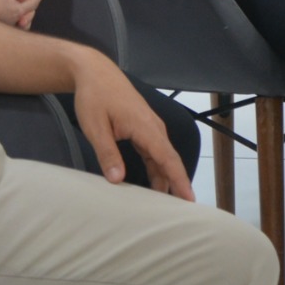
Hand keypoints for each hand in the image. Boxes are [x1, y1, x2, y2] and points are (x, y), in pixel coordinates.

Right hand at [0, 0, 46, 28]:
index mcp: (17, 10)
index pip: (32, 3)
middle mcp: (12, 21)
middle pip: (27, 13)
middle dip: (32, 6)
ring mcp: (3, 26)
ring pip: (18, 20)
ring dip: (24, 13)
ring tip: (25, 7)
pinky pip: (9, 24)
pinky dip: (14, 18)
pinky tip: (9, 14)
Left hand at [69, 53, 194, 196]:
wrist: (95, 72)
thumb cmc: (95, 97)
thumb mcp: (96, 128)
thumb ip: (108, 154)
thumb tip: (117, 180)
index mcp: (146, 128)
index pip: (168, 159)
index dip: (179, 180)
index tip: (189, 200)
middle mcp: (154, 128)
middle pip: (169, 161)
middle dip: (177, 184)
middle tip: (180, 211)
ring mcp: (150, 128)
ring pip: (162, 158)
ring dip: (165, 178)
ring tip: (166, 204)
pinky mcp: (143, 128)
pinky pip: (155, 152)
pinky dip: (157, 169)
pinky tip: (153, 183)